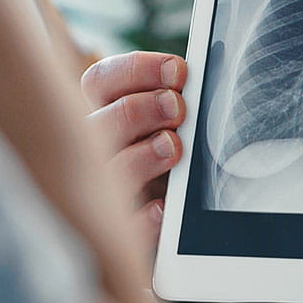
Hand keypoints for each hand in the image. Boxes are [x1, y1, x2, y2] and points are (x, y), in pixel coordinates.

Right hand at [81, 52, 188, 246]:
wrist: (182, 231)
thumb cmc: (180, 162)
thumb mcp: (179, 127)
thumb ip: (180, 99)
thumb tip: (203, 71)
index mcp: (109, 114)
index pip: (101, 81)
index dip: (136, 70)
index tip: (178, 70)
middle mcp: (100, 150)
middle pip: (99, 122)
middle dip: (140, 109)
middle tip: (177, 108)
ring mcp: (108, 192)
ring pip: (107, 171)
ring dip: (141, 155)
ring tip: (173, 148)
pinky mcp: (124, 233)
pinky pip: (123, 227)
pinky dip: (141, 217)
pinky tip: (163, 208)